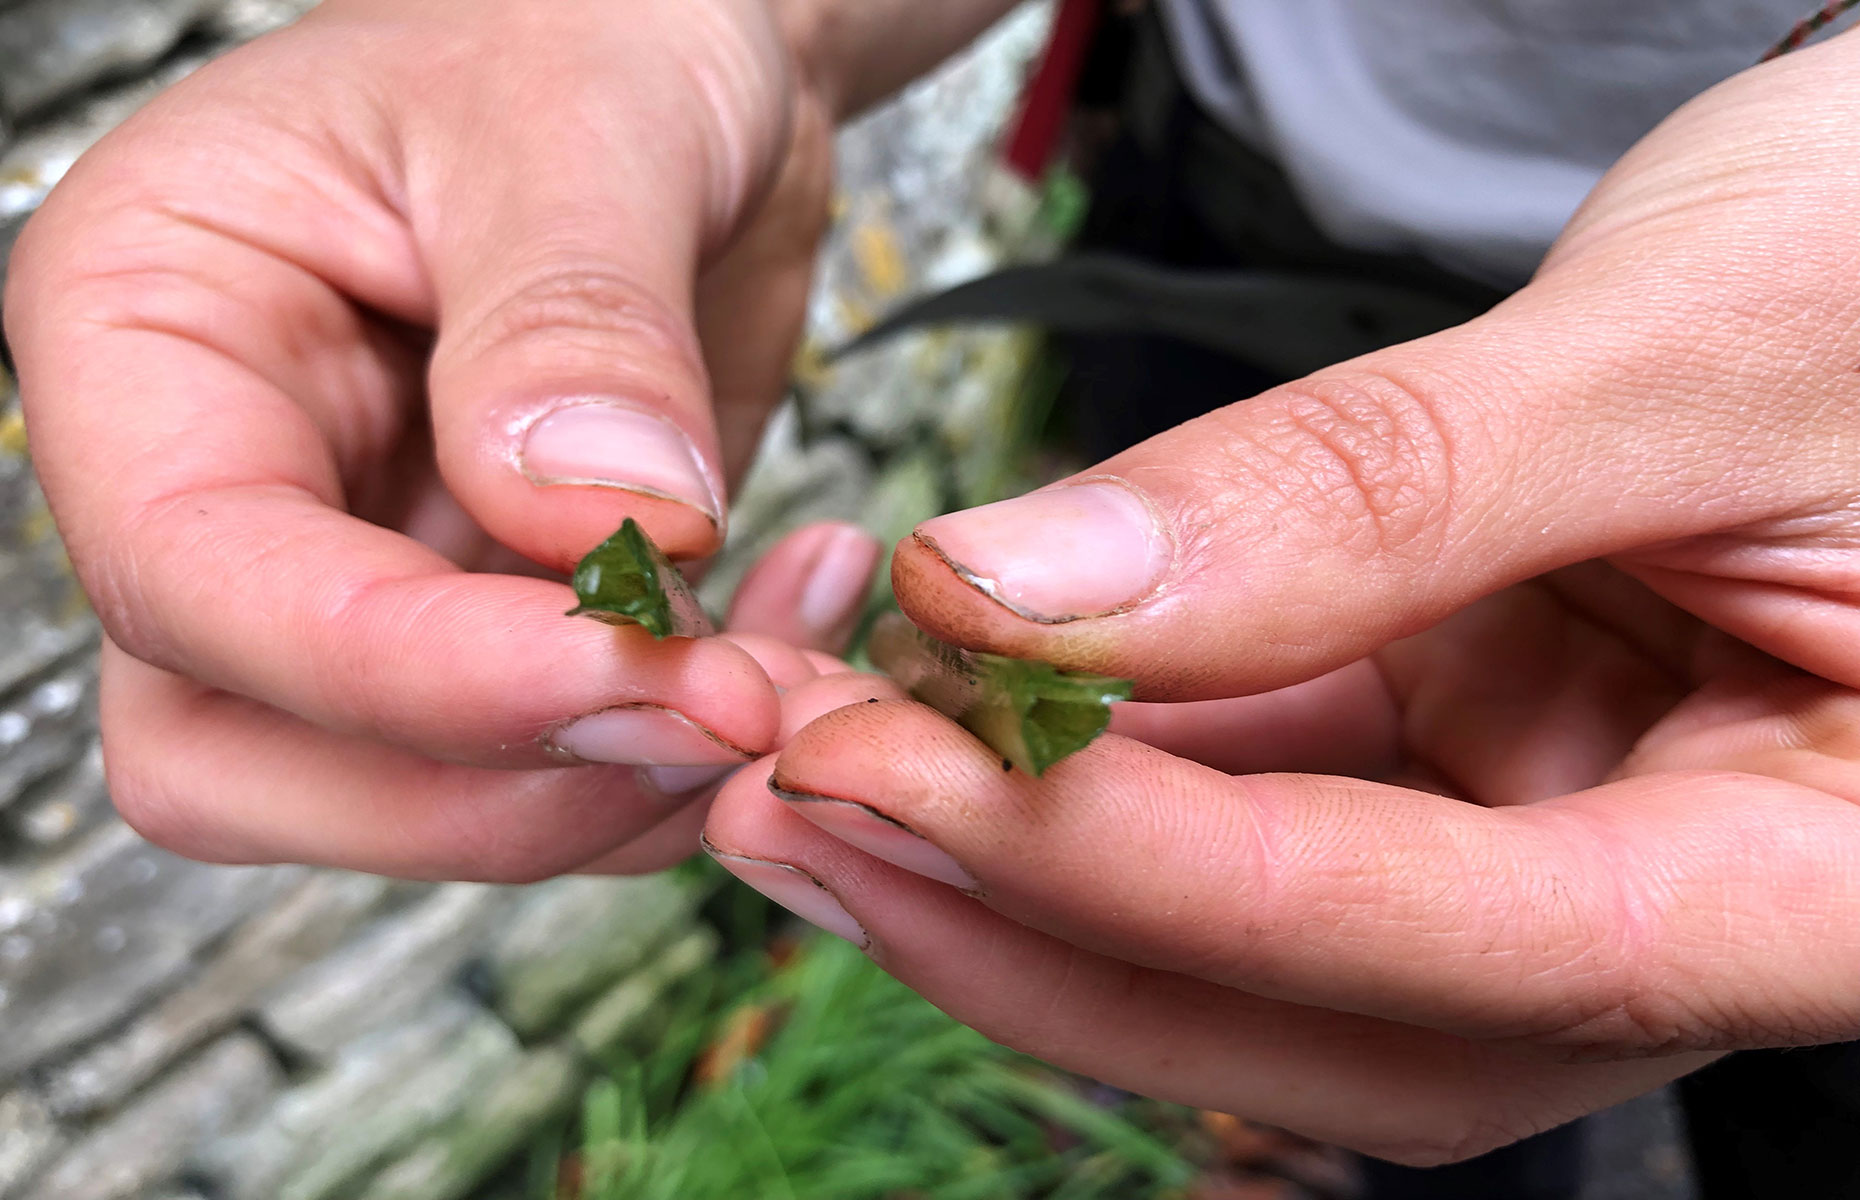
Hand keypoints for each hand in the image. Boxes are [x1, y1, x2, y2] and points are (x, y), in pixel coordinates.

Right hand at [6, 0, 858, 879]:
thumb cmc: (585, 26)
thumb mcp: (577, 118)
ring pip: (405, 800)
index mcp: (152, 333)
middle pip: (250, 757)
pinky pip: (549, 767)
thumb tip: (605, 525)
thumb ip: (571, 319)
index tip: (629, 670)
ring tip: (795, 668)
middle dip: (495, 780)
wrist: (680, 59)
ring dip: (612, 790)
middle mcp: (222, 480)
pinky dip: (679, 754)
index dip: (406, 673)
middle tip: (725, 706)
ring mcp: (352, 570)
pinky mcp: (488, 624)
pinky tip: (803, 638)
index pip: (198, 580)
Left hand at [704, 32, 1859, 1162]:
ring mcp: (1566, 815)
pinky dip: (1104, 745)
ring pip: (1268, 916)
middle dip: (1044, 929)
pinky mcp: (1476, 727)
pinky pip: (1271, 777)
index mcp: (1839, 874)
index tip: (911, 775)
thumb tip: (1034, 595)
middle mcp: (1686, 887)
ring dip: (1033, 846)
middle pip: (1336, 1009)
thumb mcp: (1683, 346)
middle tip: (798, 814)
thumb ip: (1374, 494)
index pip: (1474, 947)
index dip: (1166, 877)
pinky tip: (953, 685)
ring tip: (815, 748)